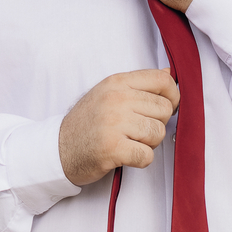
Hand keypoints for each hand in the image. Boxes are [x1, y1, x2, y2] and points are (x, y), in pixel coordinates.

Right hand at [58, 68, 179, 185]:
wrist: (59, 148)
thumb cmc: (88, 122)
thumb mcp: (109, 93)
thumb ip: (138, 84)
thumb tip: (168, 72)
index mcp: (117, 82)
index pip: (162, 80)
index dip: (173, 96)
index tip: (166, 108)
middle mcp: (116, 98)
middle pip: (164, 109)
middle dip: (157, 124)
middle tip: (137, 130)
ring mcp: (114, 123)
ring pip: (158, 133)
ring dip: (148, 143)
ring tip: (129, 142)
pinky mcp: (112, 148)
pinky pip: (147, 156)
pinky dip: (140, 160)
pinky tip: (125, 155)